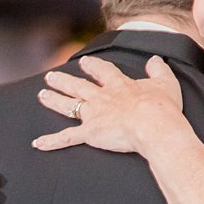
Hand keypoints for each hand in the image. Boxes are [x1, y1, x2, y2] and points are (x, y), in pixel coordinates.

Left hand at [32, 55, 183, 153]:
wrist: (153, 124)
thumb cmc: (162, 107)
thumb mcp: (166, 83)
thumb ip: (159, 70)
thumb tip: (155, 60)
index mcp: (120, 85)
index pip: (103, 72)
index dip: (93, 66)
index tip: (84, 62)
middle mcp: (102, 97)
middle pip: (78, 86)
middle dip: (64, 81)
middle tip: (51, 76)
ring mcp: (93, 114)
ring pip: (69, 104)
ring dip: (54, 100)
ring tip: (42, 95)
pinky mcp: (89, 133)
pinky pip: (67, 138)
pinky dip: (52, 141)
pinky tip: (38, 143)